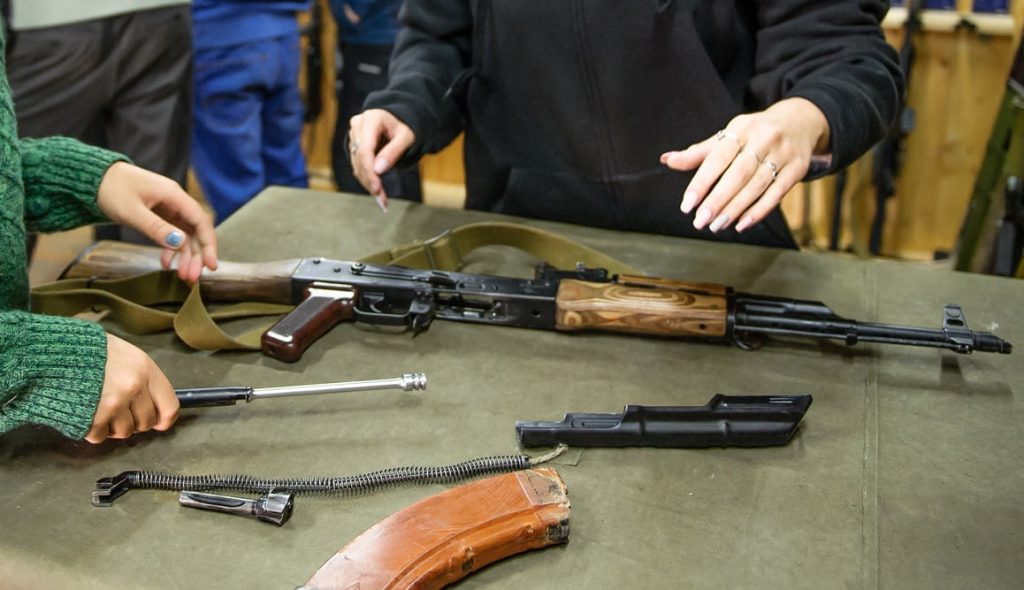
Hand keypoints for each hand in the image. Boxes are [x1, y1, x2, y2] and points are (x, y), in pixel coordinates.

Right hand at [84, 333, 179, 443]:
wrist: (51, 354)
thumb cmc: (87, 351)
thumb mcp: (124, 354)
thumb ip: (141, 377)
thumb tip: (153, 402)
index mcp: (145, 370)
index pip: (170, 406)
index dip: (164, 419)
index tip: (159, 422)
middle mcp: (134, 388)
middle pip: (146, 422)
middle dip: (134, 421)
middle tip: (119, 411)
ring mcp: (114, 404)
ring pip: (124, 432)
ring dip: (113, 426)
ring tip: (99, 408)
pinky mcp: (93, 419)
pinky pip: (100, 436)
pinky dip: (92, 430)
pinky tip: (85, 412)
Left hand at [97, 162, 217, 282]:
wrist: (93, 178)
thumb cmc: (111, 189)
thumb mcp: (131, 211)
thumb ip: (156, 227)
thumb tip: (179, 243)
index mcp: (173, 195)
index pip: (200, 221)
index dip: (209, 244)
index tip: (211, 265)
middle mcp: (175, 202)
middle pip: (196, 230)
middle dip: (197, 255)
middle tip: (192, 277)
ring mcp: (168, 208)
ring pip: (185, 235)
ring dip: (185, 256)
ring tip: (182, 276)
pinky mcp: (160, 215)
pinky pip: (172, 234)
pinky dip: (171, 250)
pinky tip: (165, 263)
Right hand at [348, 108, 415, 210]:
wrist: (397, 121)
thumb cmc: (404, 128)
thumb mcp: (406, 137)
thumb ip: (393, 152)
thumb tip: (378, 170)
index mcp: (371, 119)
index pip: (365, 149)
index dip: (369, 171)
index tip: (377, 189)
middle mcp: (358, 126)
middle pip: (359, 158)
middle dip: (370, 180)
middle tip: (381, 199)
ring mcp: (353, 136)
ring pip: (357, 164)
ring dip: (368, 183)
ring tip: (381, 199)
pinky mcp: (353, 146)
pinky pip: (357, 165)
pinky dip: (367, 179)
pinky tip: (377, 192)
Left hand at [660, 98, 829, 232]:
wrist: (800, 120)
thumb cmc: (754, 133)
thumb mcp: (728, 135)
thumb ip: (699, 152)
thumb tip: (667, 160)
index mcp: (741, 129)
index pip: (717, 158)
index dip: (701, 183)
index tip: (687, 205)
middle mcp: (763, 139)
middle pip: (738, 174)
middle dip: (717, 200)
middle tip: (700, 221)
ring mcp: (783, 154)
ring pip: (757, 186)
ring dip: (735, 209)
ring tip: (716, 226)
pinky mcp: (797, 169)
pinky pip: (777, 193)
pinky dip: (759, 211)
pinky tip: (741, 224)